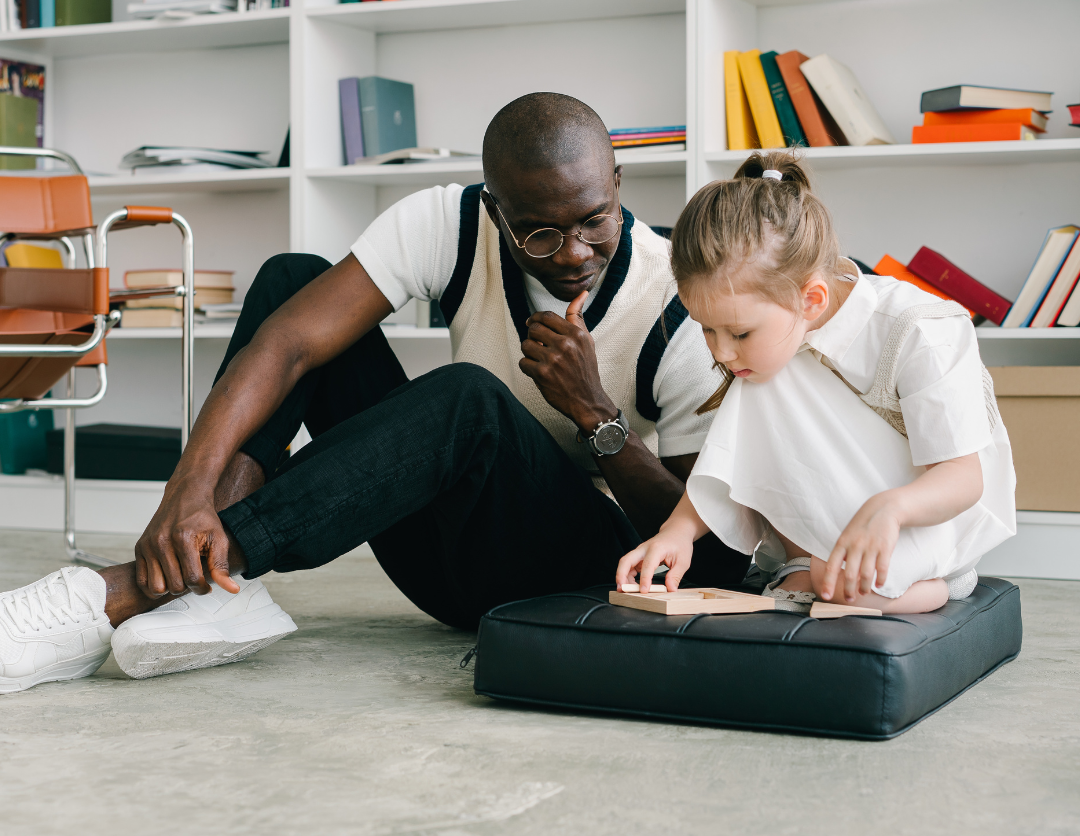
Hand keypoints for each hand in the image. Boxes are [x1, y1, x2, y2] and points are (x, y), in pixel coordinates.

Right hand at [133, 479, 237, 598]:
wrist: (184, 496)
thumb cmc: (202, 517)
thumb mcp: (218, 538)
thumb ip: (222, 566)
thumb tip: (232, 589)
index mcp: (182, 538)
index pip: (192, 578)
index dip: (202, 588)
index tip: (207, 586)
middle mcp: (161, 542)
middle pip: (174, 586)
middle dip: (188, 588)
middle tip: (195, 578)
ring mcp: (147, 546)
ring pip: (156, 587)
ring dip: (170, 588)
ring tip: (181, 577)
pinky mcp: (139, 548)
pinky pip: (142, 581)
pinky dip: (154, 585)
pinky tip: (168, 578)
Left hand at [519, 291, 615, 429]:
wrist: (587, 400)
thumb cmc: (586, 369)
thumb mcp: (587, 341)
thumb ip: (577, 318)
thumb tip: (581, 294)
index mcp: (576, 334)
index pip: (547, 316)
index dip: (535, 318)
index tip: (532, 323)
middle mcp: (565, 344)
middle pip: (533, 328)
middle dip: (532, 336)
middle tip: (537, 345)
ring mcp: (553, 359)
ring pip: (526, 345)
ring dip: (529, 352)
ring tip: (539, 359)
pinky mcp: (542, 374)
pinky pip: (523, 362)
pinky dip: (528, 367)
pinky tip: (539, 372)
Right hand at [615, 528, 694, 593]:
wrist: (676, 532)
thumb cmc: (680, 544)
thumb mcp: (683, 561)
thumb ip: (675, 576)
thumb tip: (670, 590)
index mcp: (657, 548)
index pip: (647, 565)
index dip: (644, 579)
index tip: (643, 591)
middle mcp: (644, 548)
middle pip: (626, 560)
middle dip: (621, 575)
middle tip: (622, 589)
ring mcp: (640, 551)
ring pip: (625, 563)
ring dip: (622, 577)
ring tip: (626, 590)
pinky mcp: (639, 556)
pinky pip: (629, 566)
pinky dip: (627, 575)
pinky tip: (632, 585)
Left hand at [821, 493, 901, 603]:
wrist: (883, 509)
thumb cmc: (862, 526)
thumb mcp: (847, 536)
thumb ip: (844, 554)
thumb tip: (842, 575)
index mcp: (842, 543)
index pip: (831, 566)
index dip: (828, 582)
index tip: (825, 595)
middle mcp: (855, 546)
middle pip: (850, 574)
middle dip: (848, 590)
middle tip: (849, 599)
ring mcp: (870, 547)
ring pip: (866, 574)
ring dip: (864, 587)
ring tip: (863, 593)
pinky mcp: (885, 547)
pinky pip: (882, 568)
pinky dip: (880, 579)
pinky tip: (879, 585)